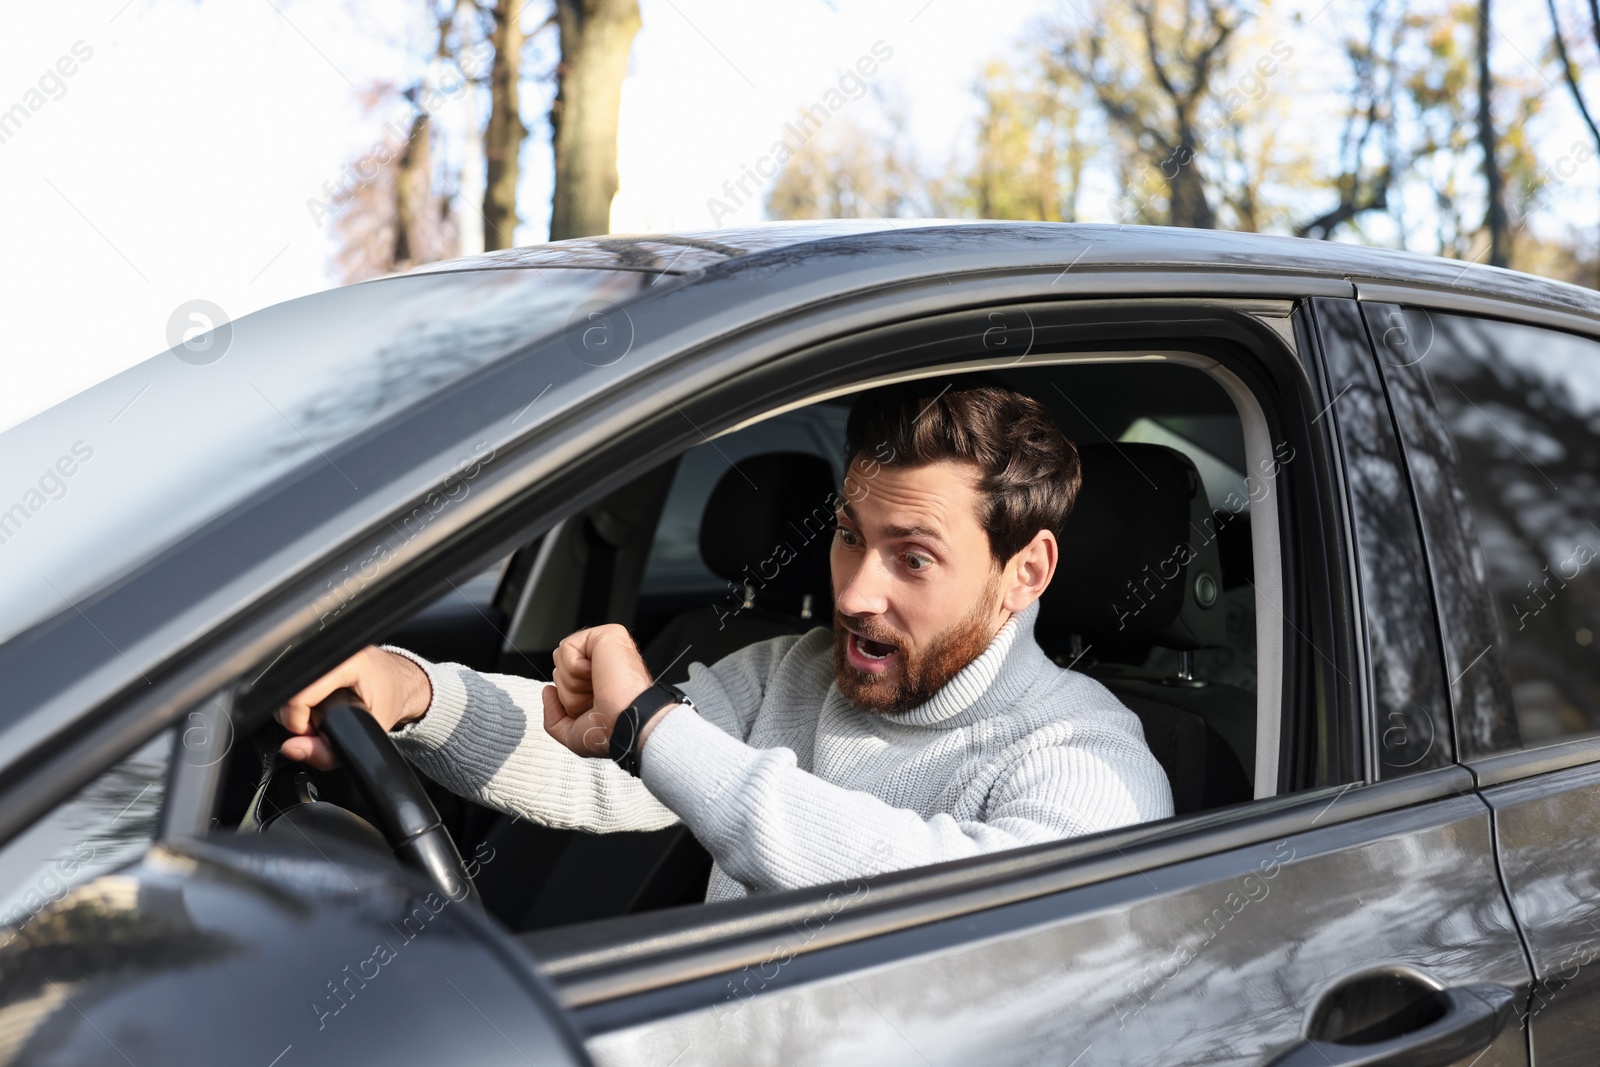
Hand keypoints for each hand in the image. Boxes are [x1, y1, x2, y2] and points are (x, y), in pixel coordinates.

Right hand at [276, 647, 431, 769]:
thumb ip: (329, 751)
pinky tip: (317, 704)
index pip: (298, 696)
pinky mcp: (312, 656)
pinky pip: (290, 684)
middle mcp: (330, 652)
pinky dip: (298, 701)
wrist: (399, 680)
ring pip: (284, 690)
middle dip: (297, 720)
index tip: (314, 733)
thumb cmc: (389, 700)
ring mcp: (319, 651)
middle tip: (320, 727)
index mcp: (347, 663)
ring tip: (321, 715)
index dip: (298, 723)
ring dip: (296, 712)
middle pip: (287, 694)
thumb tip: (291, 749)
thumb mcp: (368, 731)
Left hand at [541, 624, 652, 757]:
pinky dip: (575, 668)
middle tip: (595, 698)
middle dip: (569, 691)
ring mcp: (607, 648)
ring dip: (572, 682)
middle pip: (559, 670)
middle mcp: (604, 663)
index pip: (564, 681)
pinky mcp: (607, 635)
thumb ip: (553, 716)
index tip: (592, 710)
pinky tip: (597, 673)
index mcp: (600, 682)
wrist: (625, 725)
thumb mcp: (572, 734)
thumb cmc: (609, 732)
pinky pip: (566, 647)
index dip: (569, 700)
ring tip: (598, 687)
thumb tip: (548, 690)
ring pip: (560, 658)